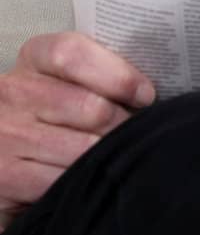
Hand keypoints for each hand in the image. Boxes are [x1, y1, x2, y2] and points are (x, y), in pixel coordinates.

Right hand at [0, 32, 154, 228]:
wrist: (6, 145)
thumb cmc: (53, 108)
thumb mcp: (68, 78)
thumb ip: (101, 72)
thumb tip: (149, 90)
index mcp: (33, 59)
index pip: (72, 55)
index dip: (118, 75)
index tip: (145, 95)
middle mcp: (12, 93)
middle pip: (90, 107)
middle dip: (122, 125)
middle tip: (132, 133)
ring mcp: (6, 135)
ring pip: (83, 148)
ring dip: (108, 154)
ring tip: (113, 153)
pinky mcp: (5, 177)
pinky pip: (63, 180)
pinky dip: (85, 179)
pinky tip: (89, 175)